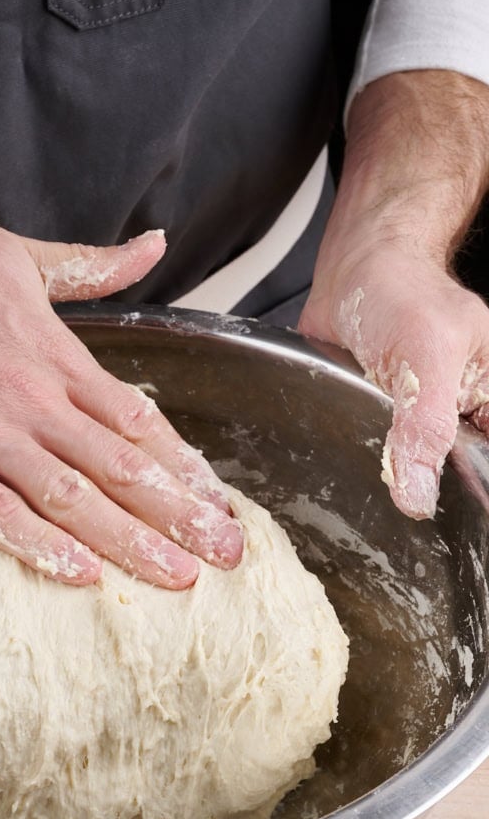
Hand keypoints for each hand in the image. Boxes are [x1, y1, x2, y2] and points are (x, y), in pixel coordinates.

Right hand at [0, 89, 241, 586]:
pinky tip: (77, 573)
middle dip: (177, 514)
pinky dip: (33, 542)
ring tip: (175, 577)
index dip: (182, 466)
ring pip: (65, 492)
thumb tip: (155, 245)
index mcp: (50, 351)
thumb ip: (91, 266)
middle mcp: (24, 392)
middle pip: (116, 464)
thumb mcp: (18, 253)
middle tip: (228, 557)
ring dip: (126, 538)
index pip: (135, 419)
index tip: (219, 503)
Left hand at [298, 70, 488, 520]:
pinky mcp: (383, 428)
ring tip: (367, 503)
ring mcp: (422, 428)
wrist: (353, 270)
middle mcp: (464, 422)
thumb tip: (419, 496)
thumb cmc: (402, 292)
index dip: (469, 507)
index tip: (449, 548)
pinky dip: (359, 472)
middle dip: (425, 502)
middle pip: (453, 487)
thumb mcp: (426, 357)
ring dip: (385, 490)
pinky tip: (344, 483)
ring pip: (410, 481)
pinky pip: (376, 464)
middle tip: (394, 522)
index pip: (485, 476)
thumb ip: (425, 427)